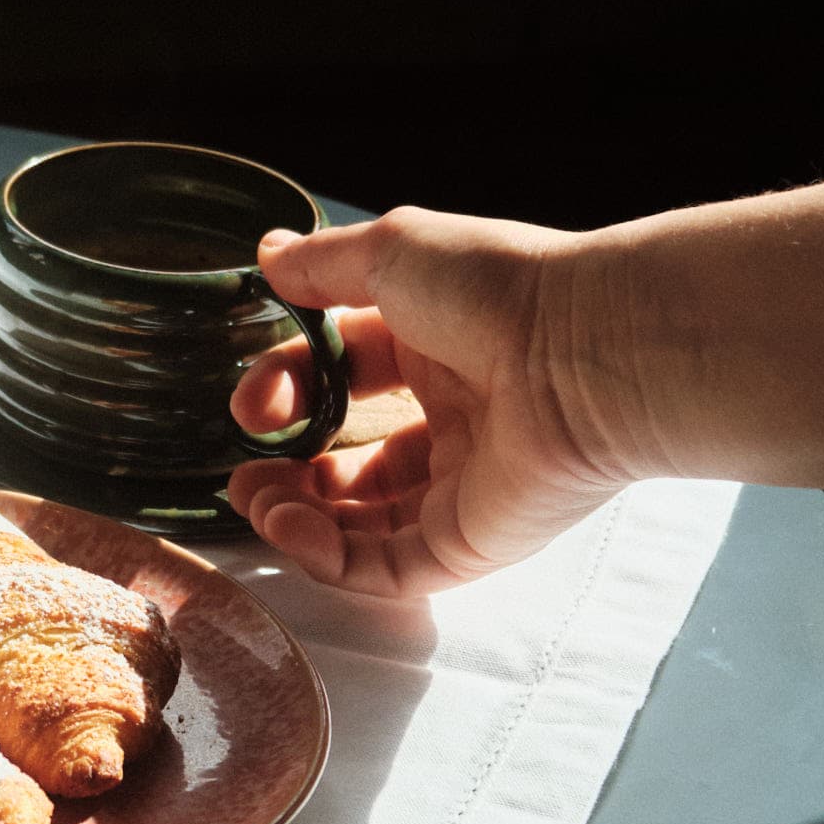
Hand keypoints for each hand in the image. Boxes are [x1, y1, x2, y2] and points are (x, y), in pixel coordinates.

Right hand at [227, 208, 626, 595]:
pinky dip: (330, 558)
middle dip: (287, 472)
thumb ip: (321, 266)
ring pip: (364, 526)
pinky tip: (289, 530)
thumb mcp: (392, 254)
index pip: (347, 381)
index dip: (291, 392)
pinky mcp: (472, 545)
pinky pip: (388, 569)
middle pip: (352, 466)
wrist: (582, 352)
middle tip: (242, 472)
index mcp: (440, 350)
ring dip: (298, 520)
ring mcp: (465, 490)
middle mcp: (456, 423)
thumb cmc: (497, 289)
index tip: (250, 402)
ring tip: (253, 503)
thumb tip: (266, 259)